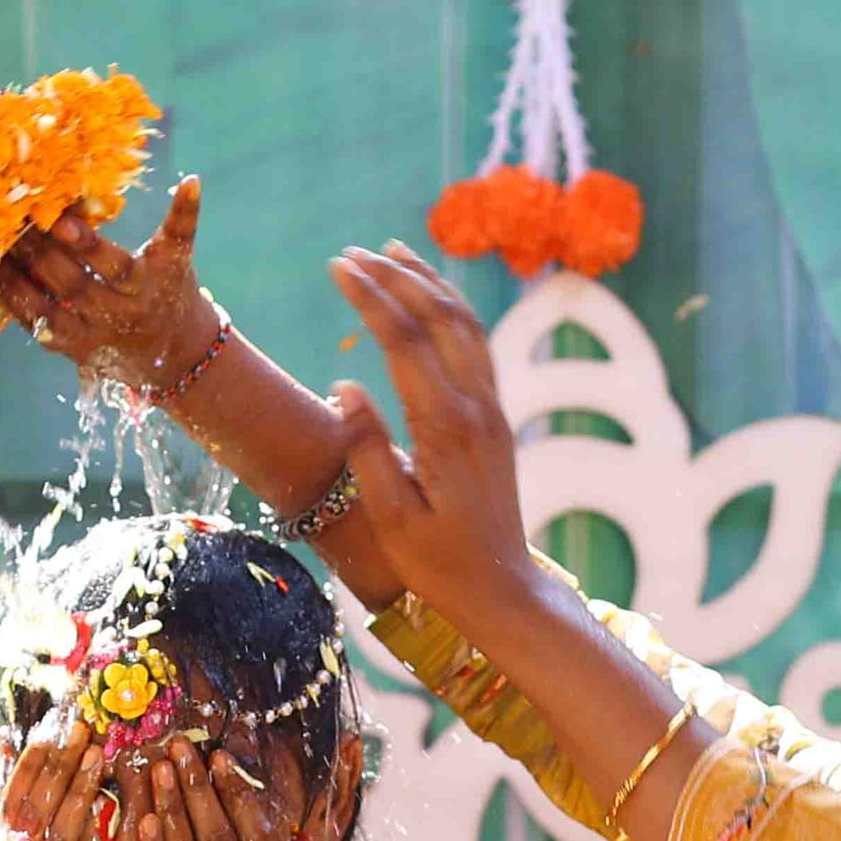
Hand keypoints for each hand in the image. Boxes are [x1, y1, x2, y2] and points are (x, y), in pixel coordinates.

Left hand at [0, 180, 220, 389]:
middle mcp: (122, 314)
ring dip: (23, 276)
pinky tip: (2, 275)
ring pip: (52, 307)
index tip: (63, 220)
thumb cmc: (172, 288)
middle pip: (75, 285)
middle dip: (44, 252)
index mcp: (149, 286)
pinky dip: (18, 301)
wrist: (176, 353)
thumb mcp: (179, 256)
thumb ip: (175, 223)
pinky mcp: (76, 349)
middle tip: (18, 221)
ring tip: (4, 244)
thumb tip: (188, 179)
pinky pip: (39, 326)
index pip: (116, 267)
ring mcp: (96, 335)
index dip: (89, 245)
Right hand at [326, 243, 545, 628]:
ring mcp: (492, 410)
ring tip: (394, 252)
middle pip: (438, 319)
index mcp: (446, 429)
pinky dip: (452, 310)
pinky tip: (432, 299)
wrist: (502, 589)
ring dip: (429, 283)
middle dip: (396, 278)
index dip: (370, 298)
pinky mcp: (497, 419)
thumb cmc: (439, 564)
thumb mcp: (391, 518)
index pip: (403, 342)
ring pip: (465, 325)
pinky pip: (478, 347)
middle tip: (353, 253)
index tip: (337, 267)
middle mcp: (476, 408)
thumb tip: (345, 385)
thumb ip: (368, 450)